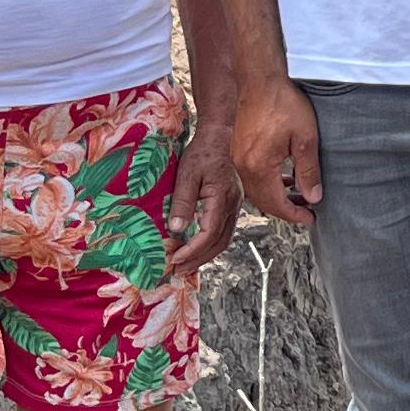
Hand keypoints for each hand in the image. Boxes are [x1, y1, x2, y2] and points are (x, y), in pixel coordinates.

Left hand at [166, 118, 243, 273]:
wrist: (219, 138)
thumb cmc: (201, 154)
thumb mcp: (186, 175)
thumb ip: (182, 202)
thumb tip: (175, 230)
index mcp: (222, 198)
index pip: (209, 233)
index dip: (192, 250)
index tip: (174, 259)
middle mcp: (233, 205)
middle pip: (219, 242)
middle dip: (198, 260)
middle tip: (178, 272)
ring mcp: (235, 205)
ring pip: (224, 239)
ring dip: (205, 255)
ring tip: (186, 266)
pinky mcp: (232, 204)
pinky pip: (224, 231)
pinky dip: (210, 245)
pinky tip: (198, 249)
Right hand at [231, 79, 321, 223]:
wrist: (260, 80)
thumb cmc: (284, 104)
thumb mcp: (306, 138)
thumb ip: (309, 171)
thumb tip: (313, 197)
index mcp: (258, 166)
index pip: (276, 203)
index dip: (294, 214)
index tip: (311, 218)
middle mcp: (242, 166)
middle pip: (262, 201)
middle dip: (284, 209)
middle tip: (306, 211)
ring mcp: (237, 157)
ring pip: (255, 190)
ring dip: (275, 197)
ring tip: (298, 197)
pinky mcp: (237, 149)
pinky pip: (251, 176)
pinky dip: (267, 184)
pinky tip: (283, 179)